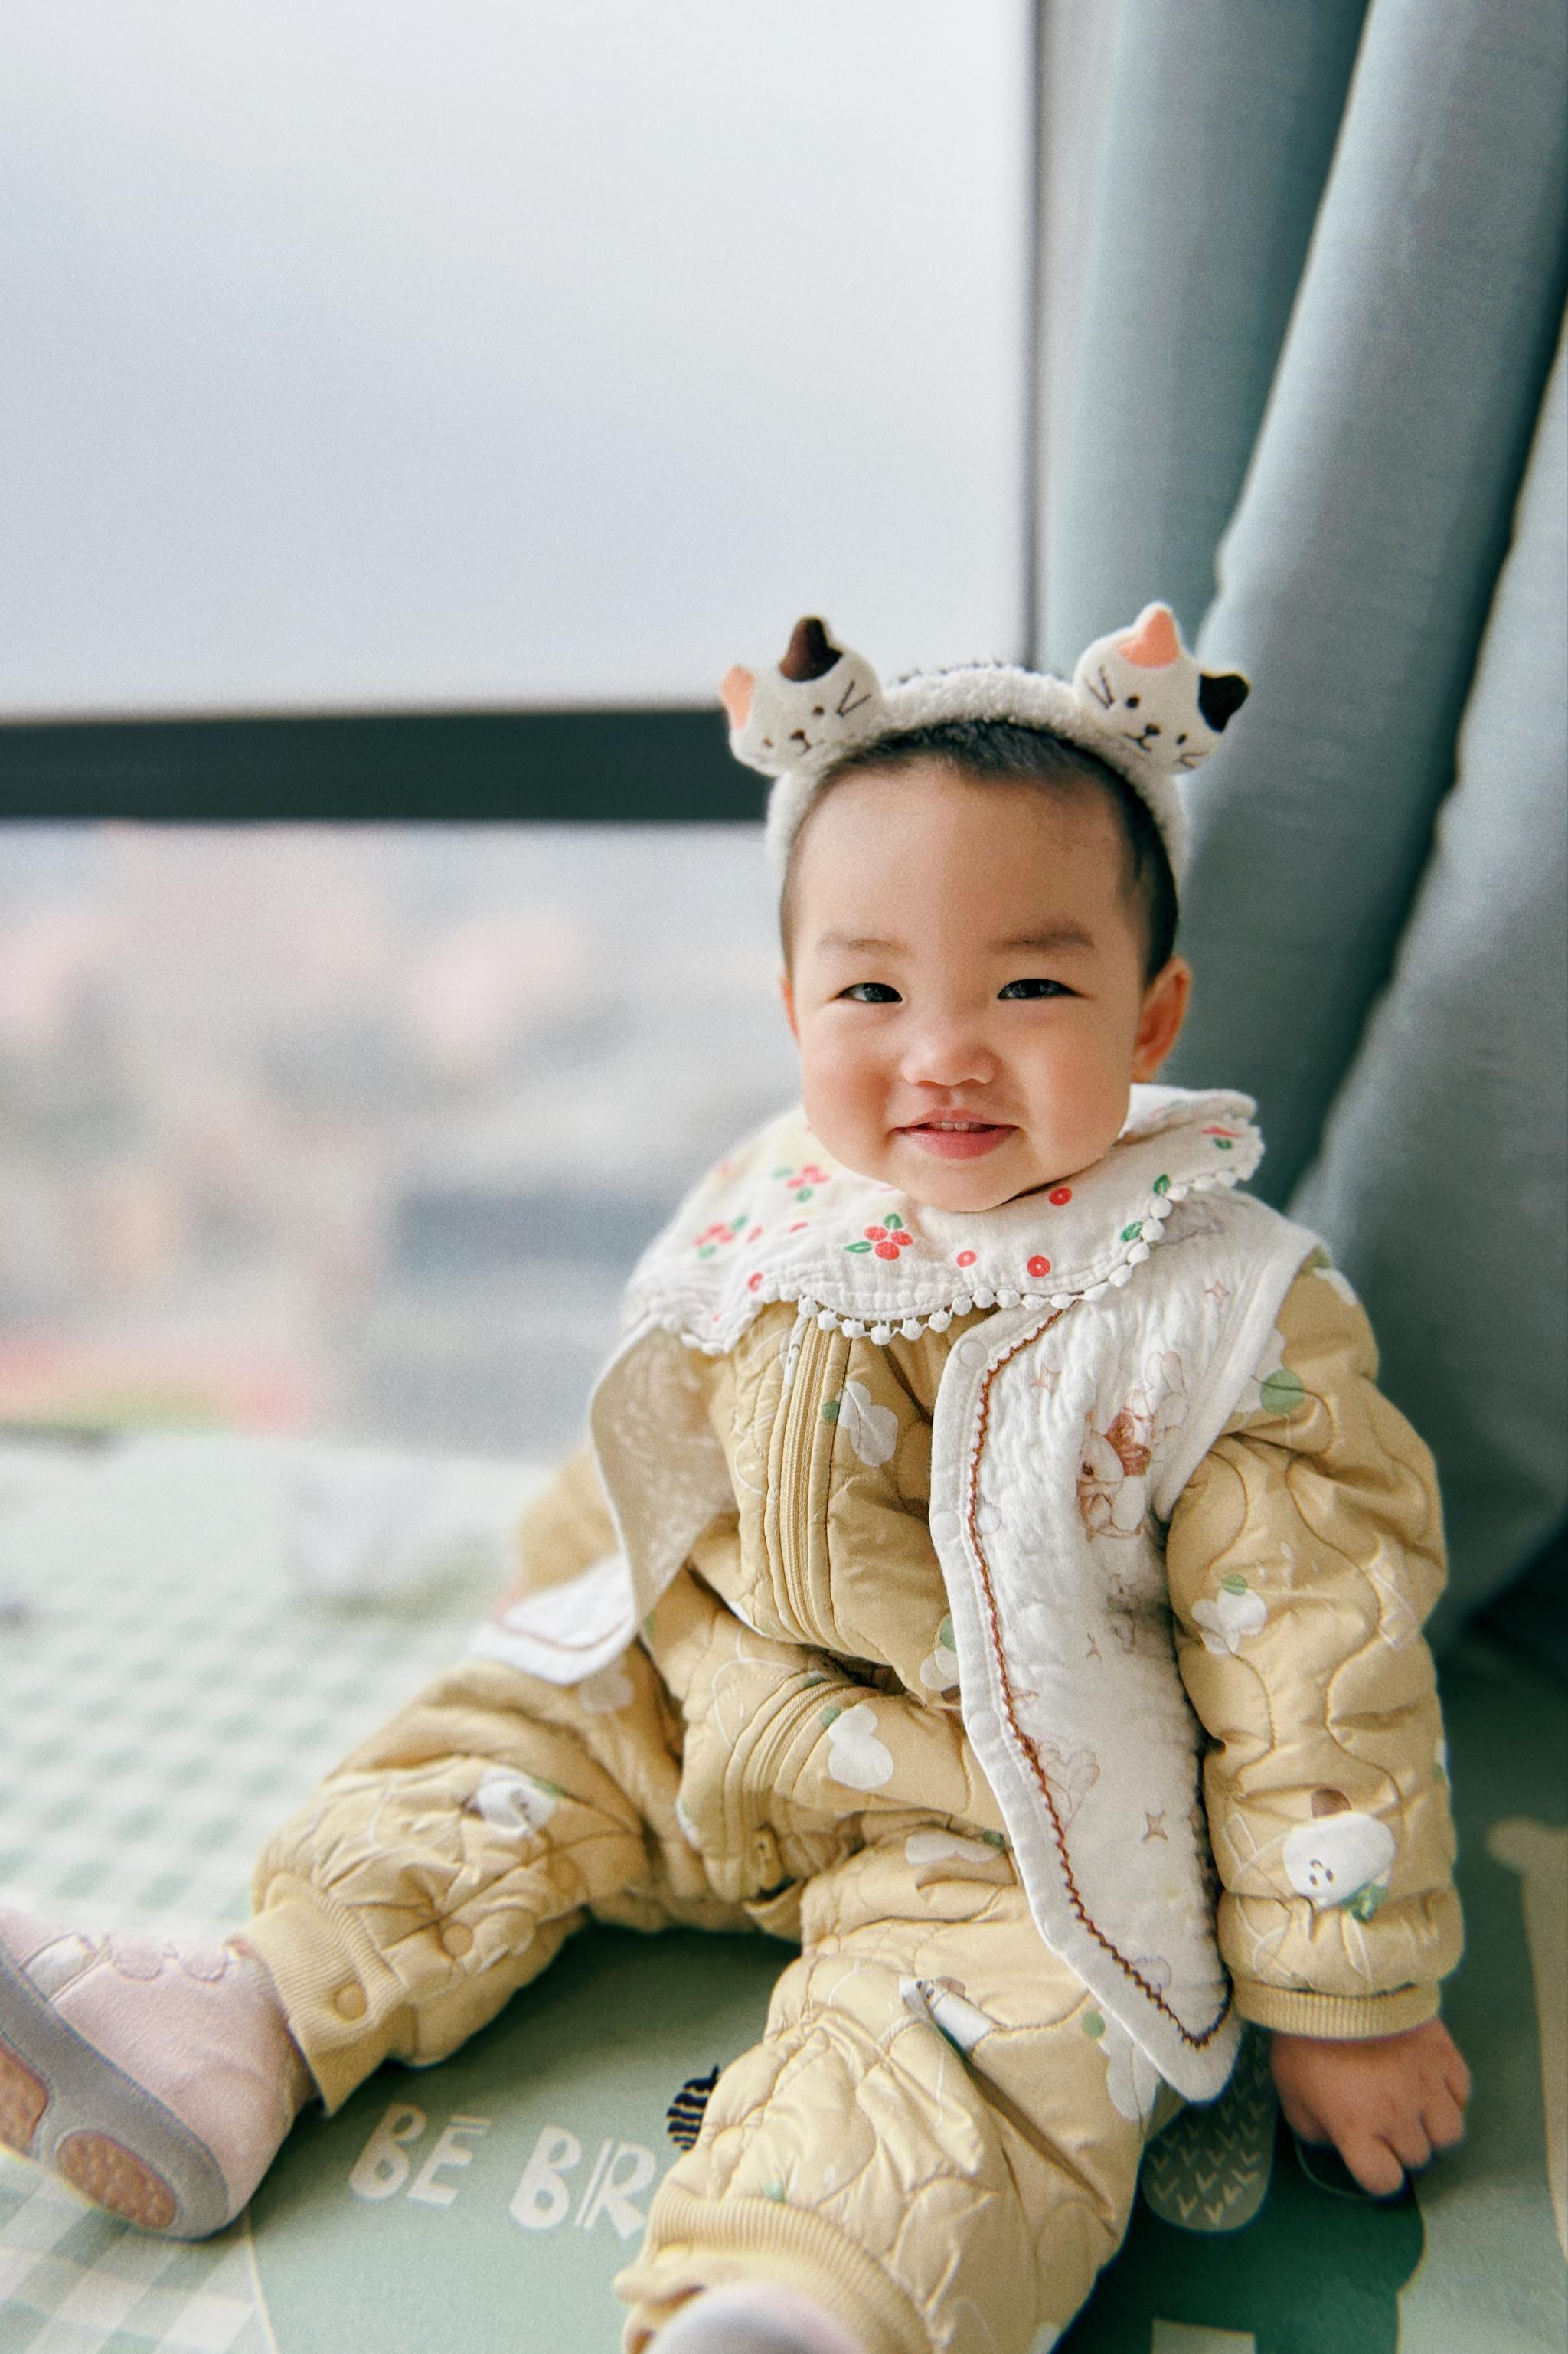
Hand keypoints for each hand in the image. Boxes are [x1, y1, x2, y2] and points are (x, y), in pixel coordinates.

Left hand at [1269, 2016, 1470, 2196]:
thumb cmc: (1305, 2037)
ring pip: (1449, 2134)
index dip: (1377, 2172)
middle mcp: (1398, 2117)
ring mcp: (1427, 2087)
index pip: (1384, 2181)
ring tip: (1414, 2106)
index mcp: (1357, 2129)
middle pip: (1418, 2157)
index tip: (1371, 2155)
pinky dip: (1449, 2094)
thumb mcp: (1290, 2089)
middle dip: (1401, 2144)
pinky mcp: (1446, 2057)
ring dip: (1431, 2125)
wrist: (1333, 1980)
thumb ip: (1315, 2128)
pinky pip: (1462, 2094)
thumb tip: (1338, 2142)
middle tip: (1386, 2119)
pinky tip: (1428, 2080)